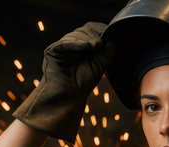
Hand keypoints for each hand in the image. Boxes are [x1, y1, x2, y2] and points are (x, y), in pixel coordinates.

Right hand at [13, 22, 112, 141]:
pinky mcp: (52, 50)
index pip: (92, 29)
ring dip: (88, 39)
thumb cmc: (84, 82)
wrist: (69, 96)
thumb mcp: (101, 63)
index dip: (101, 29)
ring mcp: (62, 46)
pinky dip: (77, 43)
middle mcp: (72, 43)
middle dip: (95, 35)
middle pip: (85, 30)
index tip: (111, 33)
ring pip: (76, 35)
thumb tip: (116, 33)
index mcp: (83, 45)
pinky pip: (65, 43)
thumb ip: (108, 48)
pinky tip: (87, 46)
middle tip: (101, 44)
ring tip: (96, 46)